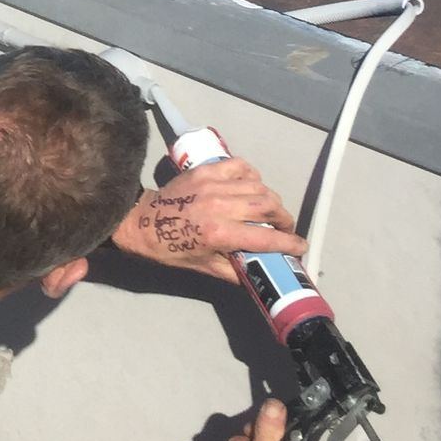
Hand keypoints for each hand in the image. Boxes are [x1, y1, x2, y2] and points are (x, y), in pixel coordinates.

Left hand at [114, 159, 303, 282]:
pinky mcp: (206, 170)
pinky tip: (251, 186)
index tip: (301, 246)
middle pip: (269, 206)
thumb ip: (235, 271)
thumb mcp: (203, 267)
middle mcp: (221, 206)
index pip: (267, 238)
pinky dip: (252, 176)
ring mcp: (213, 184)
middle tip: (284, 228)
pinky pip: (240, 166)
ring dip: (270, 199)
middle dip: (284, 219)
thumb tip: (261, 274)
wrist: (139, 221)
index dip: (290, 243)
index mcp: (220, 234)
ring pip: (259, 186)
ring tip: (269, 211)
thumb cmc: (169, 248)